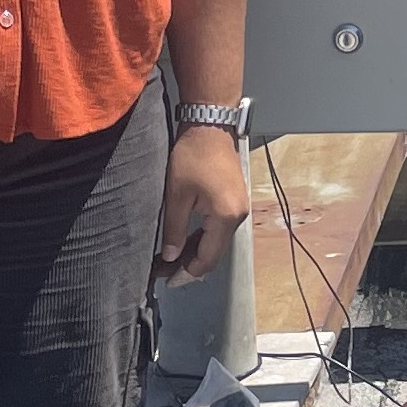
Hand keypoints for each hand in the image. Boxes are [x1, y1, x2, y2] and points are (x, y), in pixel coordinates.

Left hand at [158, 126, 249, 279]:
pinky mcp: (235, 199)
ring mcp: (239, 207)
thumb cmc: (192, 156)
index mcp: (225, 216)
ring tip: (173, 259)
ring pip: (218, 240)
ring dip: (198, 251)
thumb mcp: (176, 196)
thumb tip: (172, 256)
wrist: (209, 127)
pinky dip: (205, 237)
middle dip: (192, 265)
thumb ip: (175, 230)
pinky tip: (188, 240)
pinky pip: (220, 227)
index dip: (188, 273)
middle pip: (216, 252)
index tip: (169, 280)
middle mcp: (238, 215)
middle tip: (167, 272)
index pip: (208, 257)